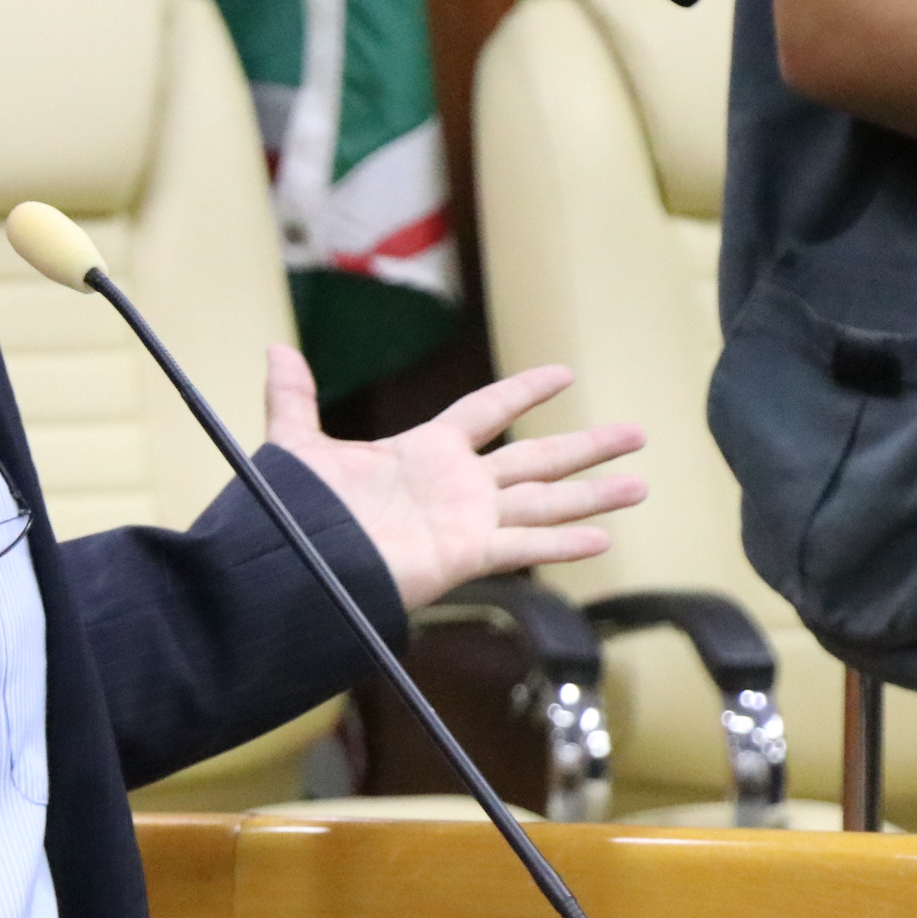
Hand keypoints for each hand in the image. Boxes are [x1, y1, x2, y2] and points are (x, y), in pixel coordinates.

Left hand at [261, 346, 643, 609]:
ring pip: (545, 500)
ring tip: (642, 485)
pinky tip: (603, 539)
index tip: (564, 374)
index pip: (487, 410)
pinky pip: (525, 545)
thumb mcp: (297, 445)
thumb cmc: (298, 513)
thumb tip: (275, 349)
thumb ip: (293, 398)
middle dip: (587, 447)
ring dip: (594, 495)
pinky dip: (563, 542)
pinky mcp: (467, 554)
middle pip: (537, 458)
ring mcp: (467, 520)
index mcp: (425, 451)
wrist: (296, 568)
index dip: (524, 391)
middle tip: (637, 433)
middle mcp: (456, 485)